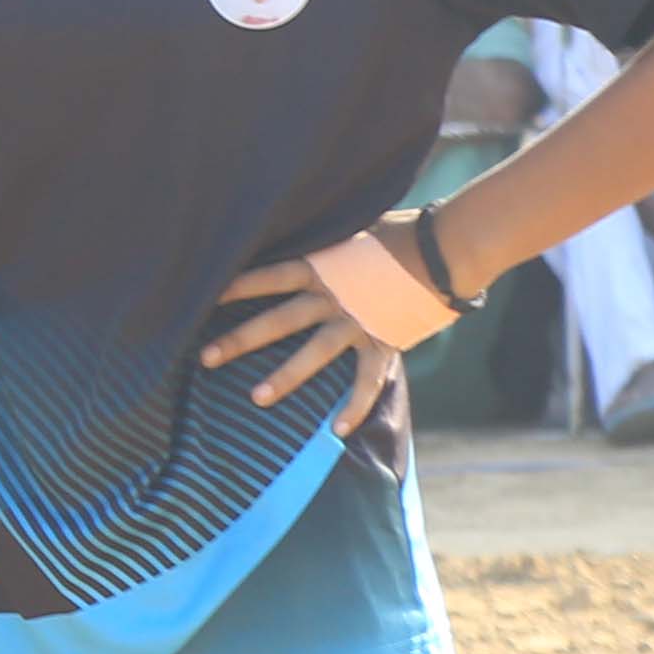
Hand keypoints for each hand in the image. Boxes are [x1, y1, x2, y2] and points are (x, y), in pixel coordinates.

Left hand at [197, 226, 416, 438]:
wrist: (449, 247)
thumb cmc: (399, 233)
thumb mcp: (354, 228)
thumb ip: (324, 238)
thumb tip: (297, 222)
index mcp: (324, 265)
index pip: (272, 275)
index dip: (239, 285)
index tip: (204, 296)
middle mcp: (335, 295)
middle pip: (280, 319)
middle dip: (242, 339)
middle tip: (206, 358)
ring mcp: (358, 321)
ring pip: (315, 353)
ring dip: (285, 377)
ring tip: (256, 398)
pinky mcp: (385, 341)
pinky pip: (367, 380)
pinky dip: (355, 407)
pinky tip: (336, 431)